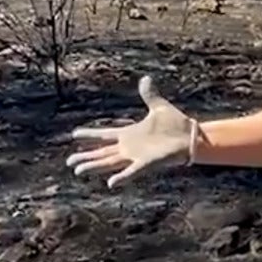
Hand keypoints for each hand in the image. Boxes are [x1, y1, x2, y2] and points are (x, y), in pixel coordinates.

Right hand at [66, 75, 198, 186]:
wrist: (192, 137)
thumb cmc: (176, 125)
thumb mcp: (159, 107)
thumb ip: (149, 94)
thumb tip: (145, 78)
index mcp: (130, 134)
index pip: (104, 135)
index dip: (90, 135)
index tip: (74, 134)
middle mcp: (129, 147)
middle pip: (102, 153)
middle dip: (85, 157)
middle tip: (69, 162)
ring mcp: (136, 156)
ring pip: (109, 163)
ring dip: (94, 166)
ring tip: (78, 170)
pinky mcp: (146, 164)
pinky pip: (131, 172)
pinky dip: (122, 177)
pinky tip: (110, 182)